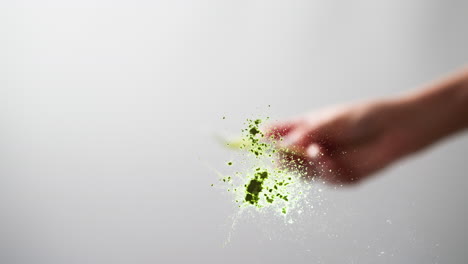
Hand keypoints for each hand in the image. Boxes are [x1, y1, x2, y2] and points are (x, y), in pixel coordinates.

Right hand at [266, 100, 409, 184]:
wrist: (395, 129)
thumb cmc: (363, 117)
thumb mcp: (332, 120)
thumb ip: (308, 134)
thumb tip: (283, 147)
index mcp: (306, 128)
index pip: (279, 134)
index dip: (266, 137)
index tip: (255, 138)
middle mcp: (311, 146)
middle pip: (286, 158)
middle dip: (283, 158)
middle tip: (285, 155)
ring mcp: (324, 163)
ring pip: (303, 172)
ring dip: (305, 165)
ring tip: (317, 151)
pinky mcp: (339, 176)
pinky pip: (325, 178)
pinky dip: (325, 170)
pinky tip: (330, 160)